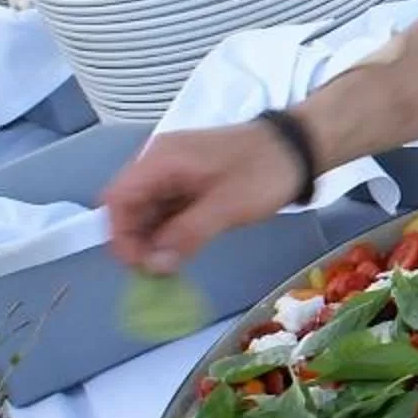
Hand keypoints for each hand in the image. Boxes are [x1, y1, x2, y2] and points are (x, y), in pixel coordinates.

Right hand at [101, 122, 303, 273]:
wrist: (299, 146)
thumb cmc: (263, 171)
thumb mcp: (226, 206)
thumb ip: (186, 234)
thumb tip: (154, 265)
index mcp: (162, 159)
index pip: (119, 198)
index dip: (121, 234)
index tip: (138, 265)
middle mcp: (160, 161)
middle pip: (129, 204)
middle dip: (137, 240)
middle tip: (156, 272)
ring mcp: (174, 170)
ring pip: (147, 208)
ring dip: (153, 237)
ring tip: (168, 266)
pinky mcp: (189, 180)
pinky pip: (167, 207)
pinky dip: (169, 229)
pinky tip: (179, 250)